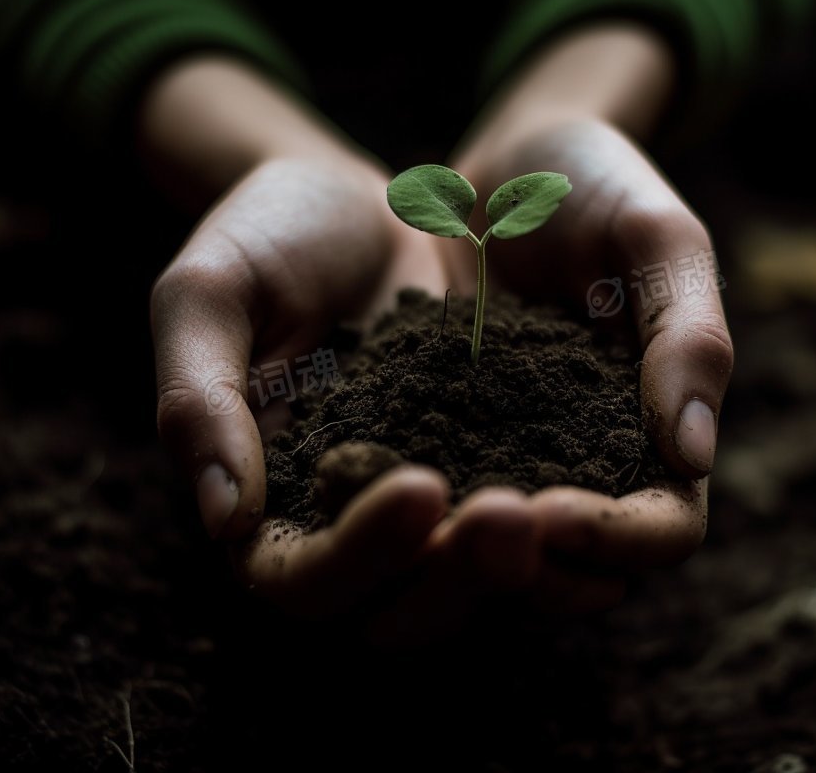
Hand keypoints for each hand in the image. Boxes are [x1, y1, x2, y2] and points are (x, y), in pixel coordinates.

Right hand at [145, 59, 548, 642]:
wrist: (358, 199)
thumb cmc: (265, 238)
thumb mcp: (207, 295)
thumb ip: (199, 400)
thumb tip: (224, 519)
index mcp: (268, 508)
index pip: (301, 582)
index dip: (358, 555)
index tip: (416, 485)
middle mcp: (352, 531)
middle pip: (402, 617)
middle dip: (459, 580)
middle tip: (512, 514)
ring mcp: (434, 512)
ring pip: (480, 594)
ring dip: (530, 573)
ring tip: (573, 514)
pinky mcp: (500, 474)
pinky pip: (541, 534)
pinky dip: (577, 533)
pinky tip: (616, 493)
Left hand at [446, 26, 733, 605]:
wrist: (501, 165)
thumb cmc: (596, 186)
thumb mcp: (657, 237)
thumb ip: (689, 335)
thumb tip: (694, 457)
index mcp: (659, 433)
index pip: (662, 527)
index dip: (616, 538)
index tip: (548, 511)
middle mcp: (588, 468)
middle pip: (578, 572)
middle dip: (524, 571)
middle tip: (460, 532)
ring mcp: (512, 463)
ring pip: (496, 557)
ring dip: (453, 560)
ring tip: (402, 523)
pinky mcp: (442, 445)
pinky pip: (426, 503)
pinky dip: (396, 512)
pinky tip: (350, 488)